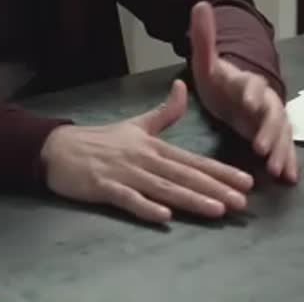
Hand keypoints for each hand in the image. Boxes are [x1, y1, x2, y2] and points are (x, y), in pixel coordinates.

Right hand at [40, 78, 254, 223]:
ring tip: (217, 210)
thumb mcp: (136, 124)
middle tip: (242, 202)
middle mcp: (145, 160)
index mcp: (155, 146)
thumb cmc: (100, 140)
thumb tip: (183, 86)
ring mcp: (126, 174)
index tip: (246, 181)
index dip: (221, 171)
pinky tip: (165, 218)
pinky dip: (146, 208)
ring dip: (191, 200)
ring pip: (165, 189)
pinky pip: (129, 199)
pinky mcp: (105, 188)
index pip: (194, 161)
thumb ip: (165, 112)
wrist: (58, 148)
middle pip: (185, 176)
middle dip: (216, 189)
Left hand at [188, 1, 299, 183]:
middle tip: (263, 150)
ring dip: (281, 151)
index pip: (252, 83)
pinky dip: (287, 161)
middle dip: (269, 132)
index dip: (251, 92)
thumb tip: (200, 4)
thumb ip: (205, 38)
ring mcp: (271, 119)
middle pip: (272, 114)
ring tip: (279, 171)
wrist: (234, 92)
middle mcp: (264, 99)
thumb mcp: (207, 61)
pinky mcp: (273, 136)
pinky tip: (289, 177)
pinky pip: (284, 148)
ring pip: (282, 134)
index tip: (248, 102)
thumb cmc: (219, 79)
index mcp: (247, 81)